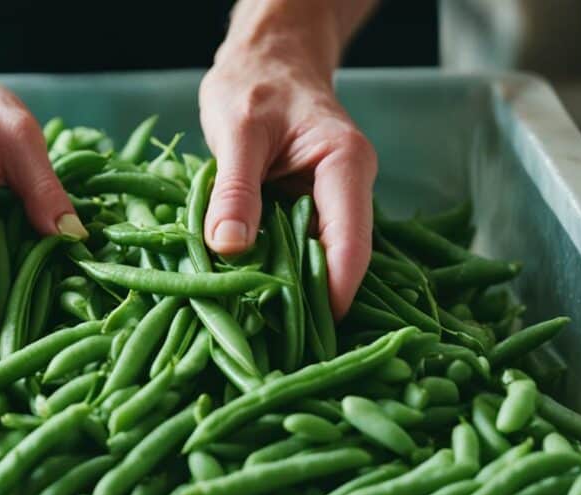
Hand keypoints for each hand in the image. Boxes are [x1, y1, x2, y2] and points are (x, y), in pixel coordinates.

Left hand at [199, 48, 376, 316]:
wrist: (265, 60)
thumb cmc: (254, 83)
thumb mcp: (238, 130)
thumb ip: (235, 187)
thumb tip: (229, 248)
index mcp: (345, 166)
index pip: (351, 238)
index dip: (336, 287)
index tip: (315, 330)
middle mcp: (346, 190)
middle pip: (337, 257)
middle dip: (311, 302)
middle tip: (279, 349)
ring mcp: (326, 203)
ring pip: (314, 259)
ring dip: (290, 293)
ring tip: (263, 338)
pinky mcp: (303, 211)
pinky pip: (293, 249)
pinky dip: (273, 273)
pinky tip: (251, 302)